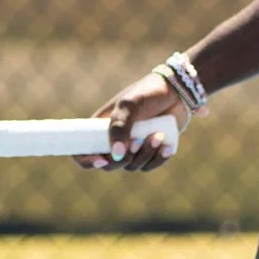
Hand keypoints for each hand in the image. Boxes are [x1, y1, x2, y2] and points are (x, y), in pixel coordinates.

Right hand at [72, 70, 198, 172]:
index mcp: (100, 128)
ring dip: (145, 154)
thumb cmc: (147, 93)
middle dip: (124, 158)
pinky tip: (166, 146)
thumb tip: (116, 155)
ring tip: (158, 135)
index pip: (82, 151)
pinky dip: (158, 158)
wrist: (176, 92)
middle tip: (137, 141)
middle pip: (110, 165)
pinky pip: (149, 166)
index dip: (87, 161)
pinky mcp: (150, 152)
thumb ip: (120, 127)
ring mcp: (132, 148)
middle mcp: (114, 140)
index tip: (101, 160)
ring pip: (131, 166)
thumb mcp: (129, 105)